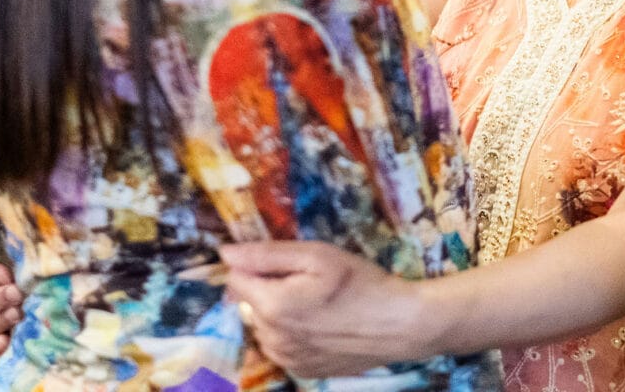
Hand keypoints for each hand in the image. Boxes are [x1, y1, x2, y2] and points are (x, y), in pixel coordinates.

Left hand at [222, 241, 426, 378]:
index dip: (257, 264)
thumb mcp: (318, 256)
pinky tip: (319, 324)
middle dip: (266, 288)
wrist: (399, 325)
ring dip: (276, 312)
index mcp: (271, 307)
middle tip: (307, 280)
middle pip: (247, 303)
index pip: (235, 278)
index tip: (286, 262)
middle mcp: (270, 339)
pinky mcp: (300, 371)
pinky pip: (280, 346)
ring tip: (315, 303)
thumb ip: (268, 254)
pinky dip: (291, 334)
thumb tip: (224, 253)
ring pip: (262, 326)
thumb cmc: (361, 282)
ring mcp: (285, 360)